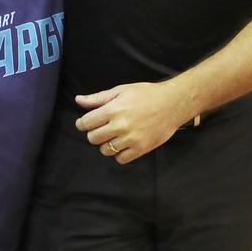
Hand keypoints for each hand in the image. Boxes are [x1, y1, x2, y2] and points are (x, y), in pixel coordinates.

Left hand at [75, 81, 191, 163]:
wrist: (172, 104)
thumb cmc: (146, 94)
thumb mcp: (120, 91)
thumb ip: (98, 98)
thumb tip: (79, 100)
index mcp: (113, 109)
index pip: (86, 123)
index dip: (82, 124)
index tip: (84, 123)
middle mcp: (120, 125)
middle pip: (93, 138)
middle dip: (93, 133)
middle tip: (101, 128)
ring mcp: (131, 139)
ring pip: (105, 150)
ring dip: (106, 144)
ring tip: (113, 136)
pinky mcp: (141, 149)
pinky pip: (121, 159)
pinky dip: (119, 154)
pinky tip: (123, 144)